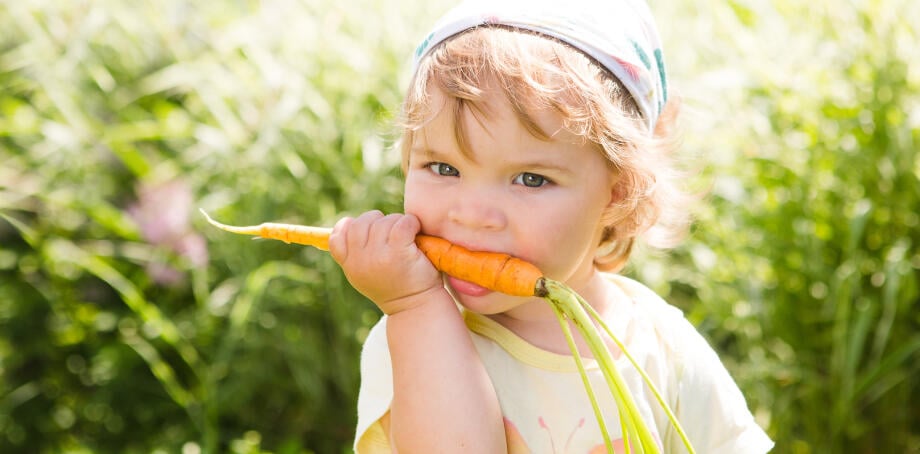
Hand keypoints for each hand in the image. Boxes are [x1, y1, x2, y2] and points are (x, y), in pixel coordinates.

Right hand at [328, 211, 443, 313]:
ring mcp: (378, 256)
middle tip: (392, 232)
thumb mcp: (365, 275)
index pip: (337, 236)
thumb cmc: (395, 286)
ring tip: (407, 235)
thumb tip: (347, 223)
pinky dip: (411, 223)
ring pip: (383, 221)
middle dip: (377, 221)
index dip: (350, 227)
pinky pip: (402, 224)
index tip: (367, 232)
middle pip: (361, 223)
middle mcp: (360, 261)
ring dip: (397, 222)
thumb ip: (354, 254)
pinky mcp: (399, 252)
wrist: (416, 307)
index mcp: (350, 265)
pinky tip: (416, 231)